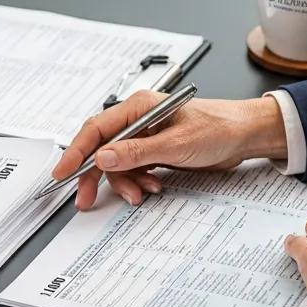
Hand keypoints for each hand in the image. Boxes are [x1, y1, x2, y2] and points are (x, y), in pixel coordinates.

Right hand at [52, 90, 288, 210]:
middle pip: (101, 148)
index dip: (76, 152)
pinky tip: (151, 188)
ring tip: (140, 194)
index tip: (62, 172)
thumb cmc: (217, 128)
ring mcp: (145, 136)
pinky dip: (137, 182)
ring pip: (117, 163)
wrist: (244, 136)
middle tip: (84, 199)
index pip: (96, 129)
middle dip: (93, 175)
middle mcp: (137, 119)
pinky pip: (133, 169)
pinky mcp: (153, 151)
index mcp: (138, 106)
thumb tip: (102, 158)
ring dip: (124, 182)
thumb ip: (136, 152)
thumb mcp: (176, 144)